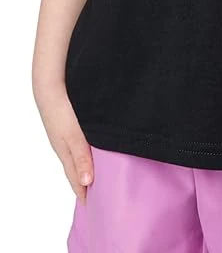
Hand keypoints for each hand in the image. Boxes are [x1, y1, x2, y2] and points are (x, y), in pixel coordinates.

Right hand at [32, 79, 93, 205]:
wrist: (50, 84)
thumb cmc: (60, 110)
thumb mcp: (74, 135)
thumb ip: (82, 157)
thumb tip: (88, 182)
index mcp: (65, 153)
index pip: (76, 179)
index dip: (84, 193)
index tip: (95, 208)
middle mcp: (65, 146)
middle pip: (78, 169)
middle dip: (88, 183)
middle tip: (101, 195)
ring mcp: (66, 135)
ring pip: (79, 156)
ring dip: (89, 166)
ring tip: (101, 175)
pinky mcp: (70, 124)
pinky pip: (80, 143)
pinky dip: (87, 151)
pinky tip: (95, 148)